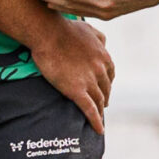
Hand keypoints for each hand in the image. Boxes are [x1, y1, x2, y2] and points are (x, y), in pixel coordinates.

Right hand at [32, 17, 114, 131]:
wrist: (48, 33)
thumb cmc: (64, 28)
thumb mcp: (87, 28)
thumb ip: (98, 37)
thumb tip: (105, 44)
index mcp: (104, 56)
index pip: (110, 75)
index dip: (107, 84)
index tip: (104, 89)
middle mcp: (100, 70)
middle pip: (105, 89)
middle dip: (105, 97)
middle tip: (102, 105)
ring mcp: (89, 81)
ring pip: (99, 100)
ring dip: (100, 110)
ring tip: (99, 117)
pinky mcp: (76, 91)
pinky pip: (89, 109)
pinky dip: (95, 121)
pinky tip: (98, 129)